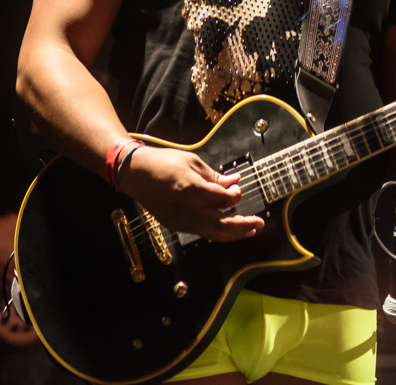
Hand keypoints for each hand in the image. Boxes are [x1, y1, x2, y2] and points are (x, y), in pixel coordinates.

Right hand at [120, 146, 264, 241]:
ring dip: (234, 234)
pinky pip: (202, 233)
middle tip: (259, 223)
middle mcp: (189, 210)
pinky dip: (217, 232)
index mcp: (193, 190)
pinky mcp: (176, 226)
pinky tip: (226, 229)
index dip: (235, 195)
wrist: (136, 174)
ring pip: (213, 234)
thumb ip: (214, 175)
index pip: (225, 200)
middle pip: (223, 224)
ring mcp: (182, 221)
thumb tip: (234, 182)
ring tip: (249, 231)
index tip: (236, 187)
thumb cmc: (165, 162)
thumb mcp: (192, 161)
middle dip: (244, 225)